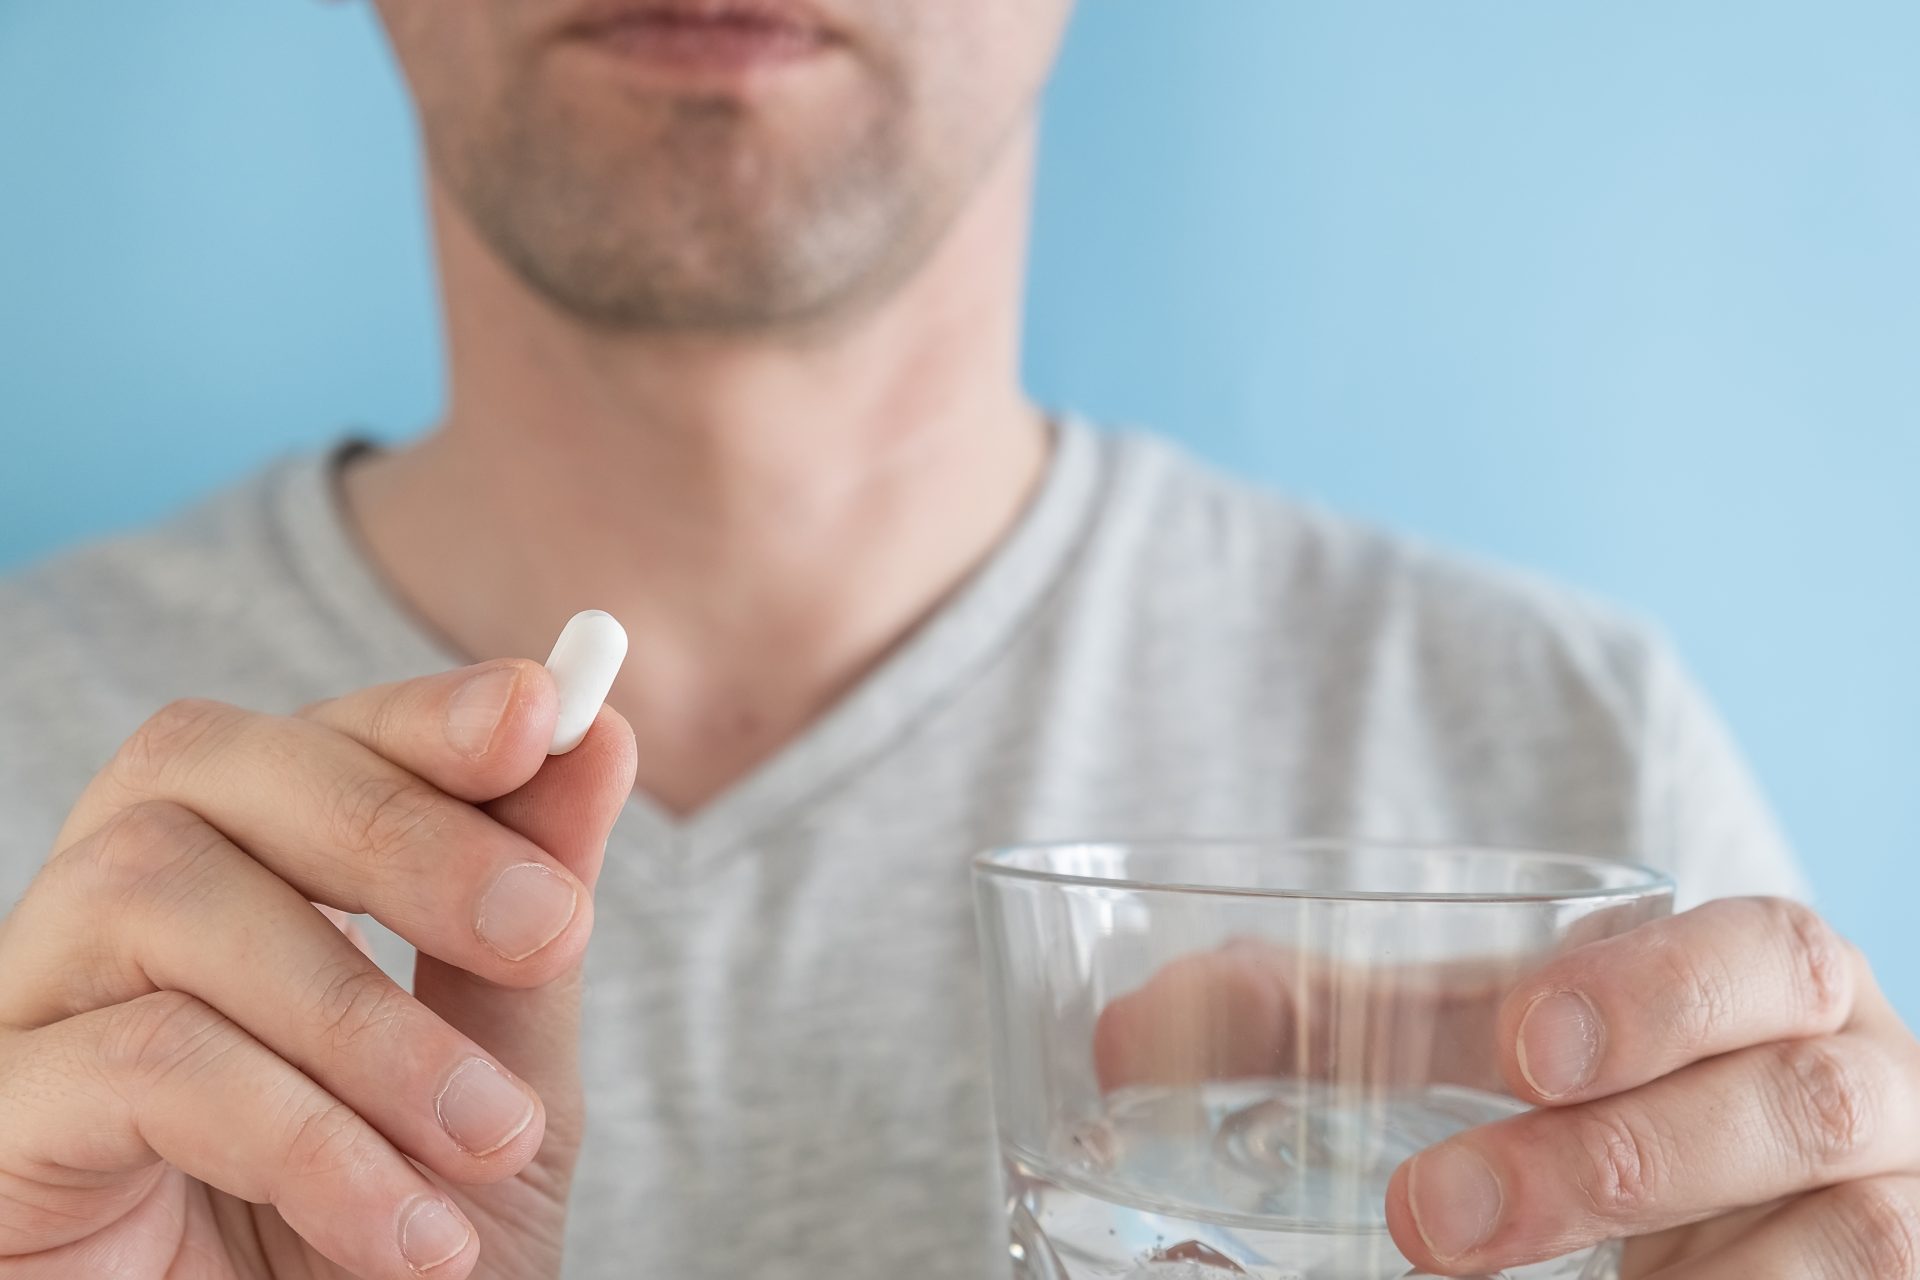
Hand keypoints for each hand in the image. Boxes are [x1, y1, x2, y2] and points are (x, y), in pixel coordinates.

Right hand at [0, 662, 636, 1279]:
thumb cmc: (396, 1259)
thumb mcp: (502, 1081)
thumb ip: (529, 921)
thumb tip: (602, 732)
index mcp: (225, 894)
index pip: (293, 740)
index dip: (415, 714)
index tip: (544, 713)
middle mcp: (102, 933)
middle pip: (197, 766)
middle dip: (400, 830)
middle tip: (552, 928)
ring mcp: (27, 1024)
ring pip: (157, 893)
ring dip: (362, 1013)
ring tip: (487, 1139)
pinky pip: (135, 1065)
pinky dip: (302, 1135)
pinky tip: (408, 1231)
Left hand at [1385, 897, 1919, 1277]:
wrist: (1724, 1223)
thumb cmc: (1594, 1096)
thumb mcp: (1486, 1044)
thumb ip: (1336, 1016)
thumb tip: (1137, 1026)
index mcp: (1778, 985)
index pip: (1767, 952)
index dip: (1658, 992)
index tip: (1521, 1047)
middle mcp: (1866, 1090)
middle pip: (1802, 1105)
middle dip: (1613, 1161)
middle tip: (1430, 1215)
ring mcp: (1895, 1215)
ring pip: (1855, 1241)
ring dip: (1671, 1266)